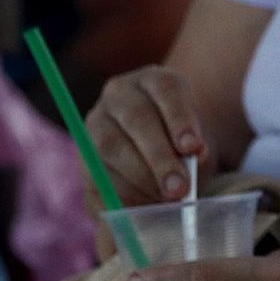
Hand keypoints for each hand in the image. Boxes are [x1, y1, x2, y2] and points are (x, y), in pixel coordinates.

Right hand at [85, 65, 211, 205]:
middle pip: (137, 119)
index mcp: (154, 79)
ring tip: (164, 197)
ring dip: (140, 176)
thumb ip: (196, 149)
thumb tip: (196, 156)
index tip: (193, 148)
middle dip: (160, 157)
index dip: (180, 118)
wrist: (151, 158)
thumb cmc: (179, 145)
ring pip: (112, 145)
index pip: (166, 89)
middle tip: (179, 188)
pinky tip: (142, 201)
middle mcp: (121, 92)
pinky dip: (121, 190)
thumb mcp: (193, 143)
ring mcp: (97, 118)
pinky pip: (97, 171)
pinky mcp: (83, 150)